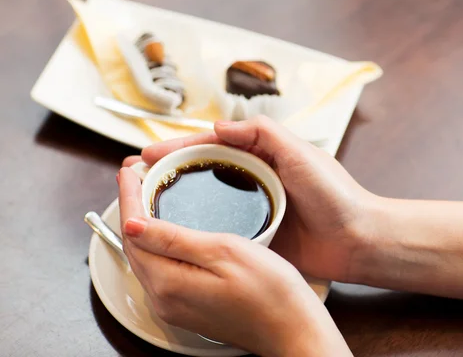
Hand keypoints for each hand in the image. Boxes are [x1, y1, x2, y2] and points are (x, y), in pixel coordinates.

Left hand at [118, 167, 350, 356]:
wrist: (294, 331)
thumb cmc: (271, 291)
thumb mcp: (224, 252)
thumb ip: (174, 239)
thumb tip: (132, 223)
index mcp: (169, 282)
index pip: (133, 232)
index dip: (128, 196)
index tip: (128, 170)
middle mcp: (164, 300)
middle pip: (135, 247)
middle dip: (132, 209)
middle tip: (136, 177)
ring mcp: (175, 308)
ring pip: (147, 259)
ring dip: (144, 227)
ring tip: (149, 197)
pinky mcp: (189, 310)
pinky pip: (162, 272)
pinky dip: (159, 247)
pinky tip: (170, 231)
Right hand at [130, 116, 372, 282]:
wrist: (358, 240)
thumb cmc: (335, 195)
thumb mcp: (302, 153)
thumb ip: (264, 134)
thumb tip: (219, 125)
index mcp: (264, 154)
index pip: (212, 145)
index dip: (179, 147)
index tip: (148, 153)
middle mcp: (254, 177)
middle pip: (203, 170)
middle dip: (170, 170)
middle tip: (135, 176)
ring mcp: (253, 207)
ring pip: (207, 198)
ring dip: (177, 197)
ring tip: (144, 202)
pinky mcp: (256, 233)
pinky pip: (220, 227)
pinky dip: (196, 226)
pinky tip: (173, 231)